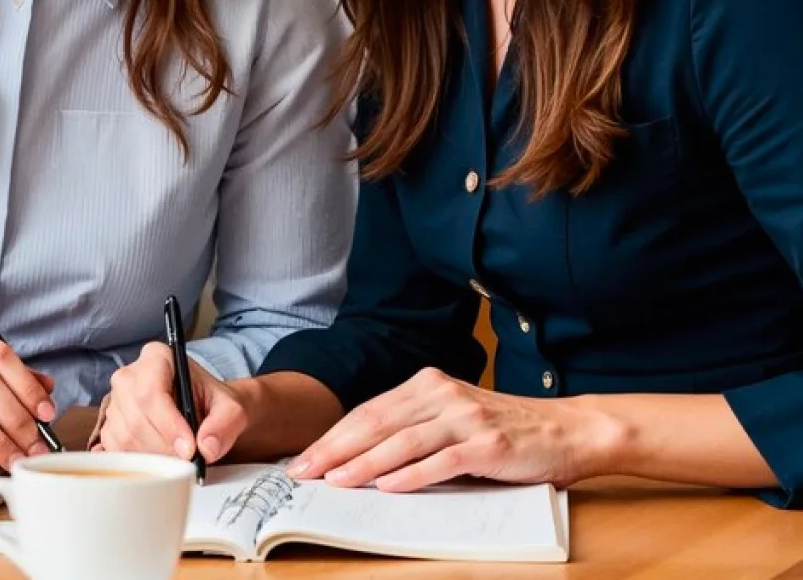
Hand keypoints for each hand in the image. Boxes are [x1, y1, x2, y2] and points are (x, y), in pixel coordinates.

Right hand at [96, 342, 248, 464]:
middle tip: (187, 459)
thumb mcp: (232, 409)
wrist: (203, 411)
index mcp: (157, 357)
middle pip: (136, 417)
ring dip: (152, 456)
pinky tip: (158, 458)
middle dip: (164, 446)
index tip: (189, 449)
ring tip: (176, 458)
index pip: (151, 392)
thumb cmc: (212, 404)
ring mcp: (115, 400)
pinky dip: (137, 462)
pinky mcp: (109, 424)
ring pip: (124, 436)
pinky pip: (115, 448)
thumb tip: (206, 447)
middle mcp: (129, 375)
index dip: (168, 424)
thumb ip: (225, 424)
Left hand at [291, 367, 614, 491]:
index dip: (333, 435)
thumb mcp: (453, 416)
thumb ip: (415, 426)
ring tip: (335, 481)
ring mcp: (464, 417)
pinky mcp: (487, 444)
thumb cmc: (506, 429)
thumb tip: (362, 454)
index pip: (368, 411)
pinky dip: (411, 474)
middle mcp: (441, 394)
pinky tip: (387, 486)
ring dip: (364, 463)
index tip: (304, 457)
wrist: (568, 429)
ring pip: (402, 441)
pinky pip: (441, 460)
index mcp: (427, 384)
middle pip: (376, 423)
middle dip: (335, 449)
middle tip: (304, 471)